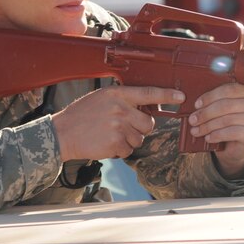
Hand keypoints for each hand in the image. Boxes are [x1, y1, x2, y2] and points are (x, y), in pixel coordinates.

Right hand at [52, 85, 184, 160]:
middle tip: (123, 127)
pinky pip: (128, 150)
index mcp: (118, 94)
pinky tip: (105, 143)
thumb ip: (122, 100)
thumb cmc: (81, 115)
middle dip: (140, 128)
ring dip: (128, 140)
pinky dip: (120, 150)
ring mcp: (119, 126)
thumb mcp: (102, 97)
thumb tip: (144, 107)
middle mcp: (121, 109)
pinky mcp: (115, 143)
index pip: (149, 93)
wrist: (62, 133)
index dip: (168, 95)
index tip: (181, 97)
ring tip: (109, 134)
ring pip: (139, 138)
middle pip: (148, 123)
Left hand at [187, 83, 243, 178]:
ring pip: (228, 119)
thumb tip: (197, 102)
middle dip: (206, 113)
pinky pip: (233, 132)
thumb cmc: (227, 123)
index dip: (211, 96)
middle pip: (228, 105)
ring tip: (196, 130)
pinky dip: (217, 135)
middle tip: (193, 119)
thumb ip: (214, 100)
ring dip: (208, 126)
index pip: (230, 89)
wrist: (236, 147)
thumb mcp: (221, 108)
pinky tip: (208, 138)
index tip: (197, 104)